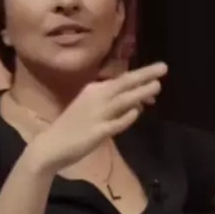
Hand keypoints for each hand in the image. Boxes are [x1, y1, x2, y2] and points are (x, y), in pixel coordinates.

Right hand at [27, 62, 167, 174]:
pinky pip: (116, 122)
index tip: (155, 75)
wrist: (51, 145)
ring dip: (141, 92)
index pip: (120, 80)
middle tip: (164, 68)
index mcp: (92, 90)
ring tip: (157, 87)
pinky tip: (137, 112)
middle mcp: (95, 98)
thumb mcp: (88, 107)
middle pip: (124, 83)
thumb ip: (109, 103)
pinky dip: (127, 117)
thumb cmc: (71, 126)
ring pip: (123, 100)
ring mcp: (97, 114)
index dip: (140, 77)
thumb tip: (135, 103)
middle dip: (145, 75)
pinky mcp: (97, 131)